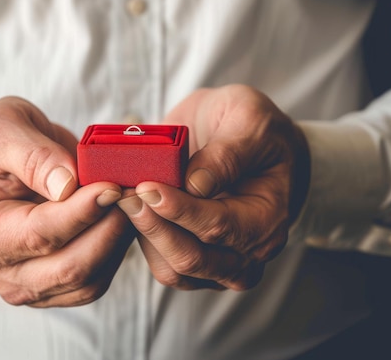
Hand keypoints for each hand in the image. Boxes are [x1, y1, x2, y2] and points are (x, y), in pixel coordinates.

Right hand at [0, 97, 134, 306]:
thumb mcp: (3, 131)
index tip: (113, 187)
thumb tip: (67, 185)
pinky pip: (97, 282)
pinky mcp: (59, 288)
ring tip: (130, 202)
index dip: (84, 211)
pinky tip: (123, 219)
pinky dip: (117, 253)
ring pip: (90, 281)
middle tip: (133, 194)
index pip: (41, 234)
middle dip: (110, 230)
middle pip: (71, 269)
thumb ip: (31, 155)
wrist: (0, 170)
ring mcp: (33, 285)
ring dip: (119, 242)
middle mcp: (6, 269)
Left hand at [117, 85, 309, 290]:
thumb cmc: (253, 128)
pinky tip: (127, 211)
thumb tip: (196, 185)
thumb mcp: (250, 120)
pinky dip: (141, 242)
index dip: (179, 210)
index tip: (147, 188)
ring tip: (123, 199)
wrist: (246, 139)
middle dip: (154, 227)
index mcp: (268, 220)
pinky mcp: (193, 261)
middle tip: (126, 195)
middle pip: (192, 258)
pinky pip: (162, 264)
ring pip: (172, 269)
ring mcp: (220, 263)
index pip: (219, 226)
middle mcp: (247, 252)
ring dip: (144, 237)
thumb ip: (228, 153)